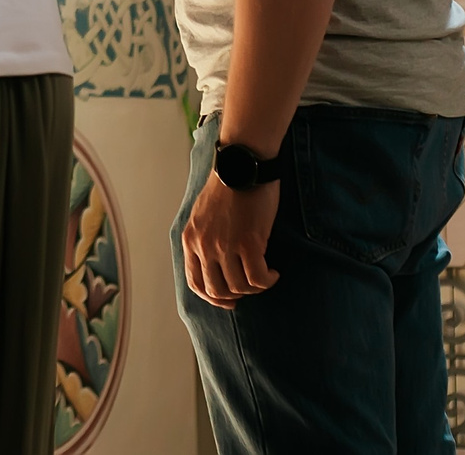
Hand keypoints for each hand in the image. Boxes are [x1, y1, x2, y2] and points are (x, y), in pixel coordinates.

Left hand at [181, 171, 279, 308]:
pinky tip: (274, 272)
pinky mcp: (248, 243)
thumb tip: (215, 265)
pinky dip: (268, 280)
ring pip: (240, 287)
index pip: (195, 283)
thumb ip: (203, 238)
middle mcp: (204, 245)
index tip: (230, 300)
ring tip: (266, 275)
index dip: (213, 298)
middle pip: (217, 290)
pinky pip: (258, 279)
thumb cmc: (229, 186)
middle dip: (236, 296)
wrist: (243, 163)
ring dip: (256, 288)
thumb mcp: (203, 214)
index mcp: (190, 239)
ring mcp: (224, 245)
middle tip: (251, 288)